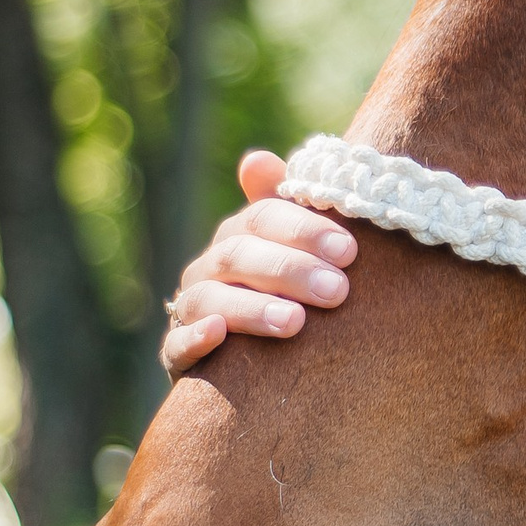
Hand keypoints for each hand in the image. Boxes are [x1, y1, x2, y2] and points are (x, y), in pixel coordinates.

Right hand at [159, 150, 357, 376]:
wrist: (255, 365)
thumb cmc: (291, 294)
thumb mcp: (299, 250)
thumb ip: (292, 206)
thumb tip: (256, 159)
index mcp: (240, 236)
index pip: (263, 217)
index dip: (304, 229)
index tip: (350, 251)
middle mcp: (210, 267)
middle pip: (239, 256)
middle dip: (290, 270)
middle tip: (338, 291)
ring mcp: (191, 310)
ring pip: (210, 300)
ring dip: (252, 308)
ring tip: (295, 322)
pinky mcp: (178, 353)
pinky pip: (176, 344)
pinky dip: (195, 338)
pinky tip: (218, 334)